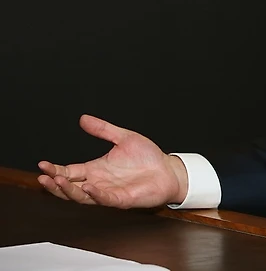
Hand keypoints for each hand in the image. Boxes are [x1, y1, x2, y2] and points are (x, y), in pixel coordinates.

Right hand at [37, 114, 188, 208]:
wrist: (169, 169)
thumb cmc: (148, 157)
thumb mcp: (123, 138)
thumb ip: (103, 129)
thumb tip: (83, 118)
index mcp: (96, 169)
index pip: (69, 171)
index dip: (55, 169)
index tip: (42, 164)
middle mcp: (99, 182)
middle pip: (70, 187)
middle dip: (55, 183)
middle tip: (44, 176)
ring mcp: (109, 192)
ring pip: (82, 196)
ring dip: (69, 190)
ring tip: (59, 181)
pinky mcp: (121, 199)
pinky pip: (104, 199)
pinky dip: (95, 194)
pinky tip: (87, 186)